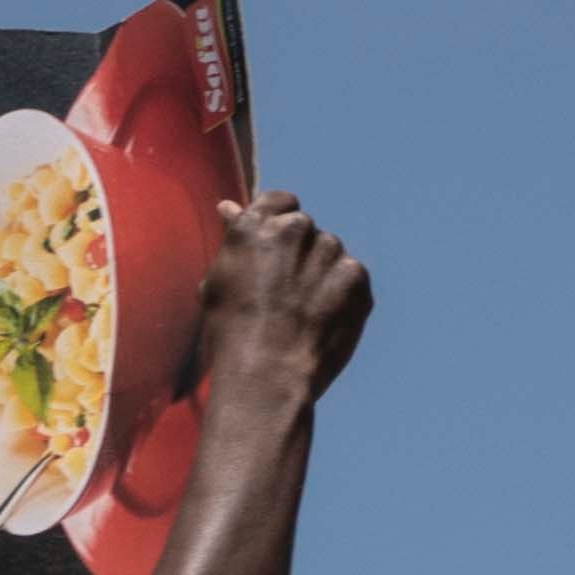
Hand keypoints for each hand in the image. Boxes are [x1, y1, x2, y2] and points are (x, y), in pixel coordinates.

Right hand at [185, 190, 371, 410]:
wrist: (267, 372)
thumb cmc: (232, 332)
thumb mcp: (219, 279)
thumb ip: (233, 238)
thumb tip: (230, 206)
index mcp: (256, 224)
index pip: (282, 201)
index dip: (281, 224)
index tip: (278, 253)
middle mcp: (295, 229)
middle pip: (307, 230)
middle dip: (301, 254)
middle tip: (286, 295)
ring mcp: (329, 251)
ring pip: (331, 253)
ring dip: (323, 274)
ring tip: (303, 314)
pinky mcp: (356, 276)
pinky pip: (352, 277)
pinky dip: (343, 296)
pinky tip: (323, 321)